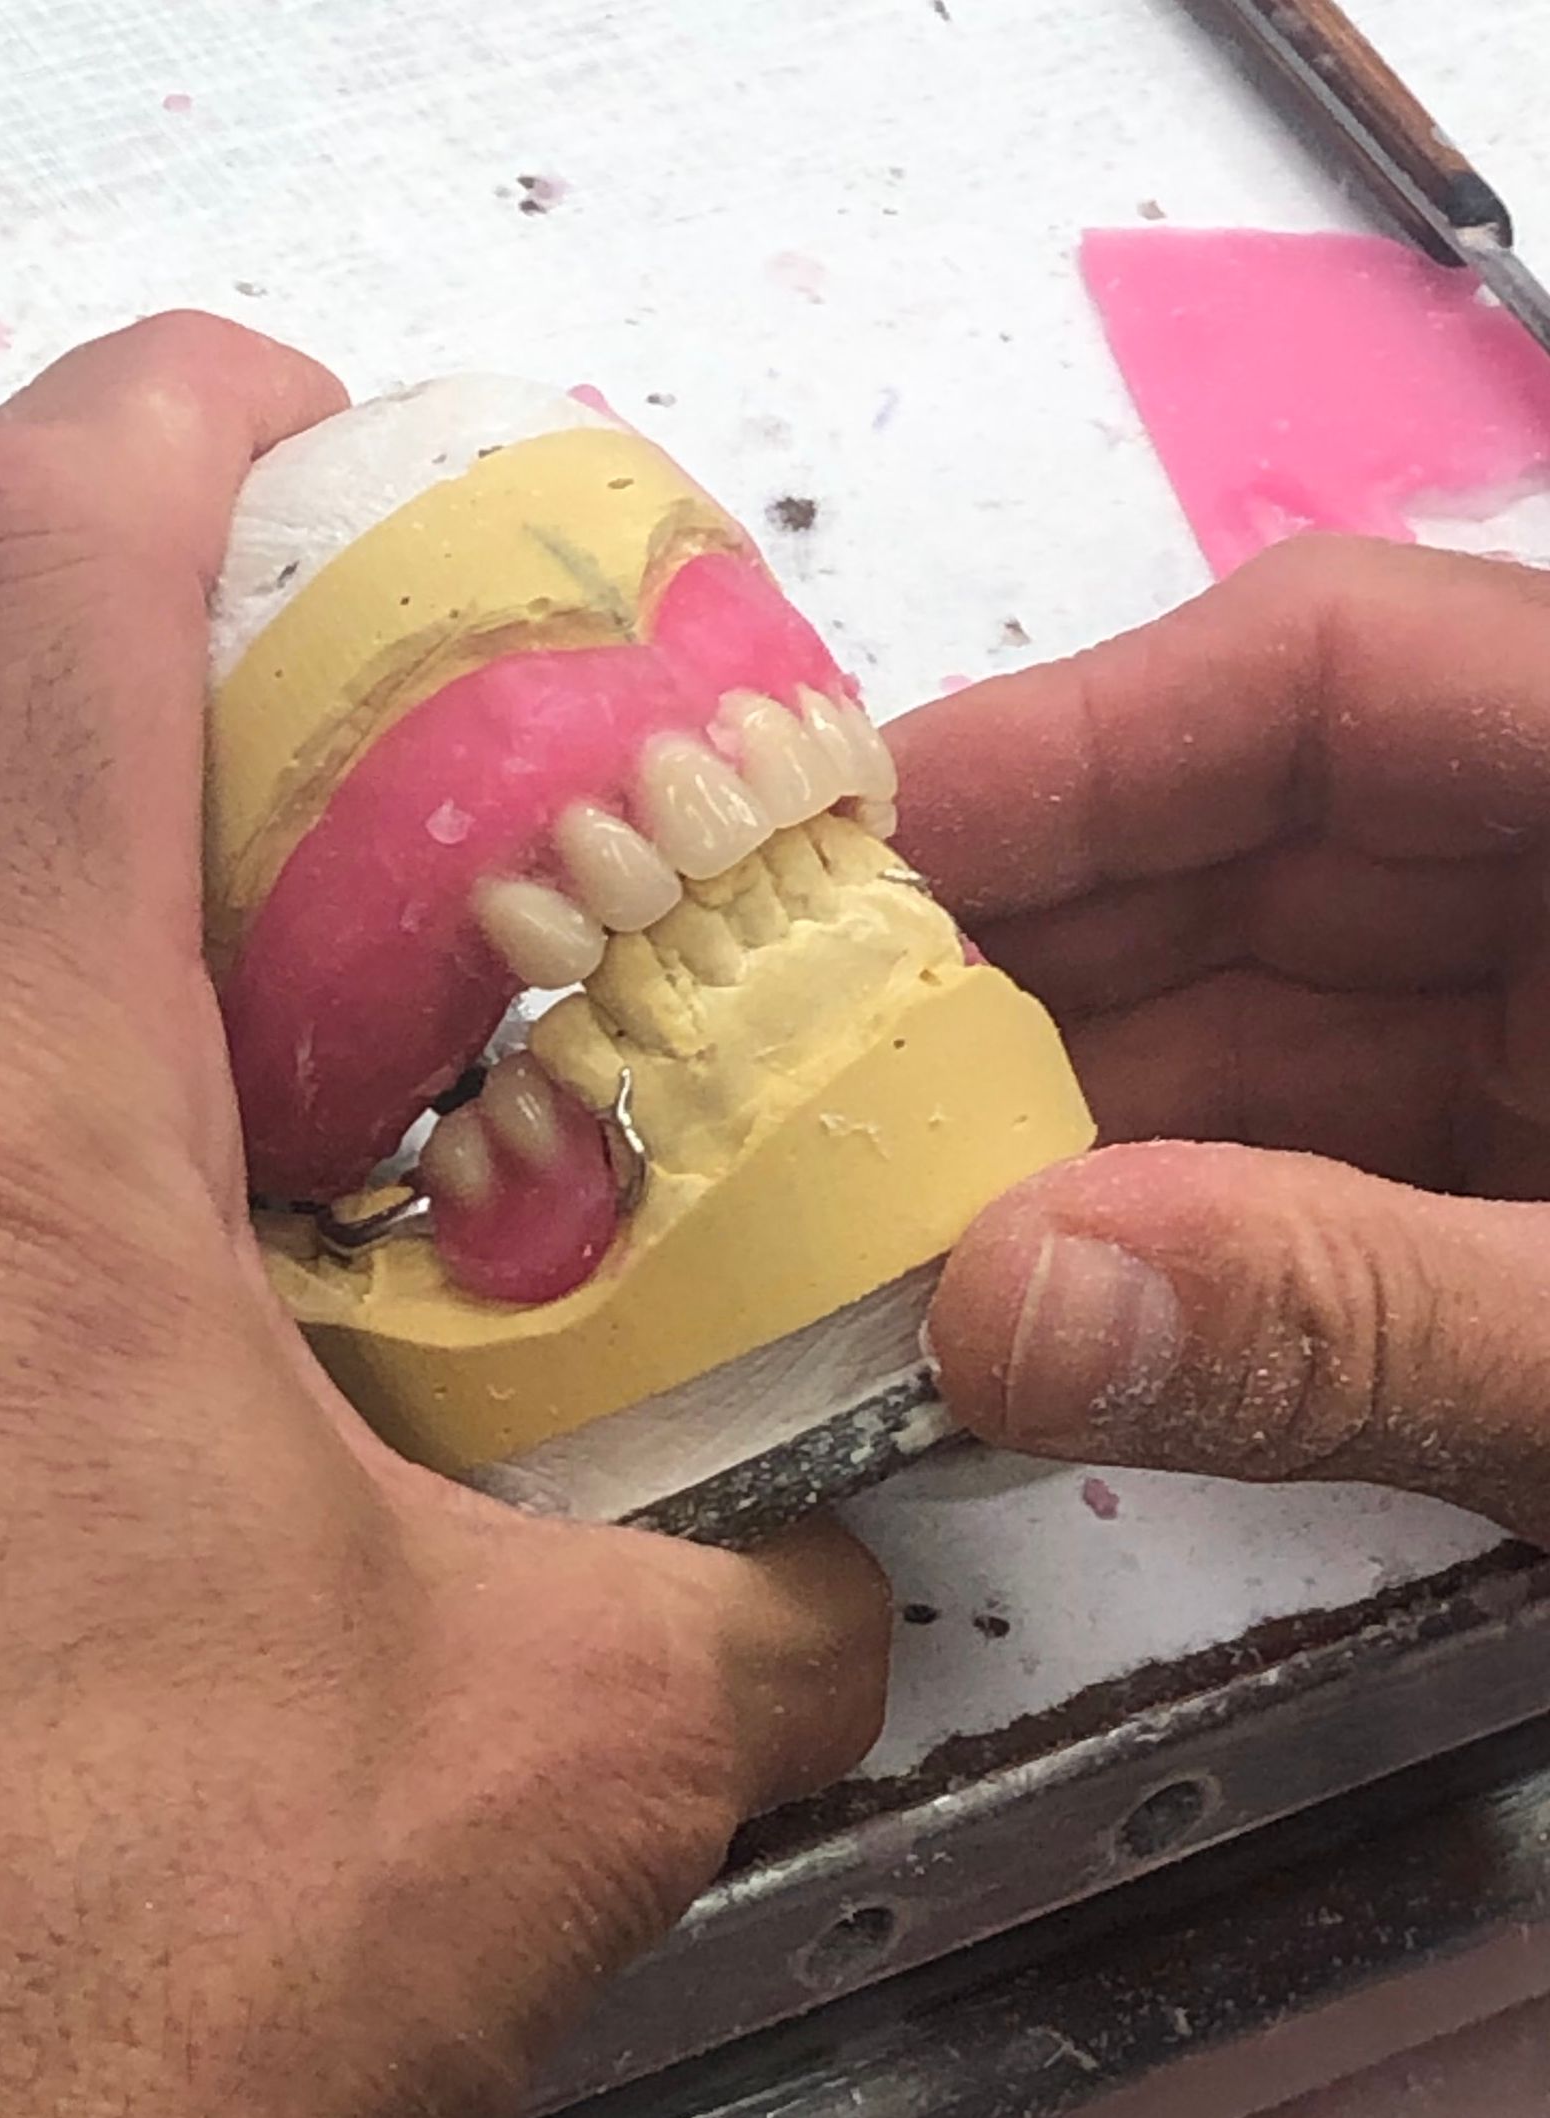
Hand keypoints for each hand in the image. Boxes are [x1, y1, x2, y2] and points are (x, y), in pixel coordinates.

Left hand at [0, 316, 887, 2117]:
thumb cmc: (133, 2005)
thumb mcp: (582, 1744)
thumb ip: (763, 1583)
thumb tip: (834, 1544)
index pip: (30, 561)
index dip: (203, 421)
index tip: (349, 456)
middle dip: (202, 731)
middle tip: (412, 844)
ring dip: (96, 947)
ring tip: (314, 1095)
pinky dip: (2, 1125)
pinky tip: (170, 1314)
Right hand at [888, 537, 1549, 1543]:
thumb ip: (1368, 1316)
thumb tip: (998, 1311)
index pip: (1336, 674)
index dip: (1066, 742)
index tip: (838, 853)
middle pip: (1248, 859)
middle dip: (1011, 965)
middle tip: (771, 1072)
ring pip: (1250, 1036)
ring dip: (1053, 1124)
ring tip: (841, 1211)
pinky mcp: (1533, 1213)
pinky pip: (1299, 1181)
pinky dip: (1154, 1240)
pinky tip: (1010, 1302)